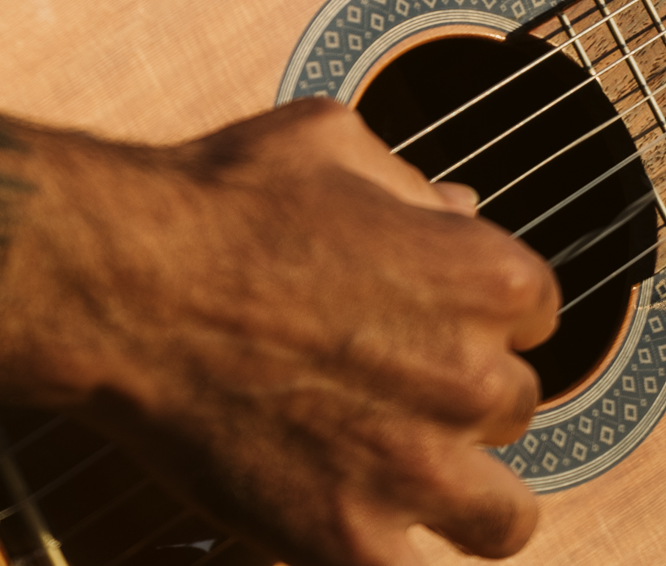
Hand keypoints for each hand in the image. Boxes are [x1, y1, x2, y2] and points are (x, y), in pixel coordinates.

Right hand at [0, 99, 559, 565]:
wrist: (130, 286)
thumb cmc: (221, 199)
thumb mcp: (331, 141)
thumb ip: (410, 183)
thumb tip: (457, 210)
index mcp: (482, 273)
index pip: (535, 311)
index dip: (480, 311)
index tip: (432, 315)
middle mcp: (470, 375)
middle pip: (513, 405)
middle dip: (459, 393)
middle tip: (386, 382)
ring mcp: (417, 469)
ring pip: (503, 516)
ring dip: (466, 496)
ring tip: (406, 476)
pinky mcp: (355, 543)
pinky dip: (394, 557)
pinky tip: (362, 532)